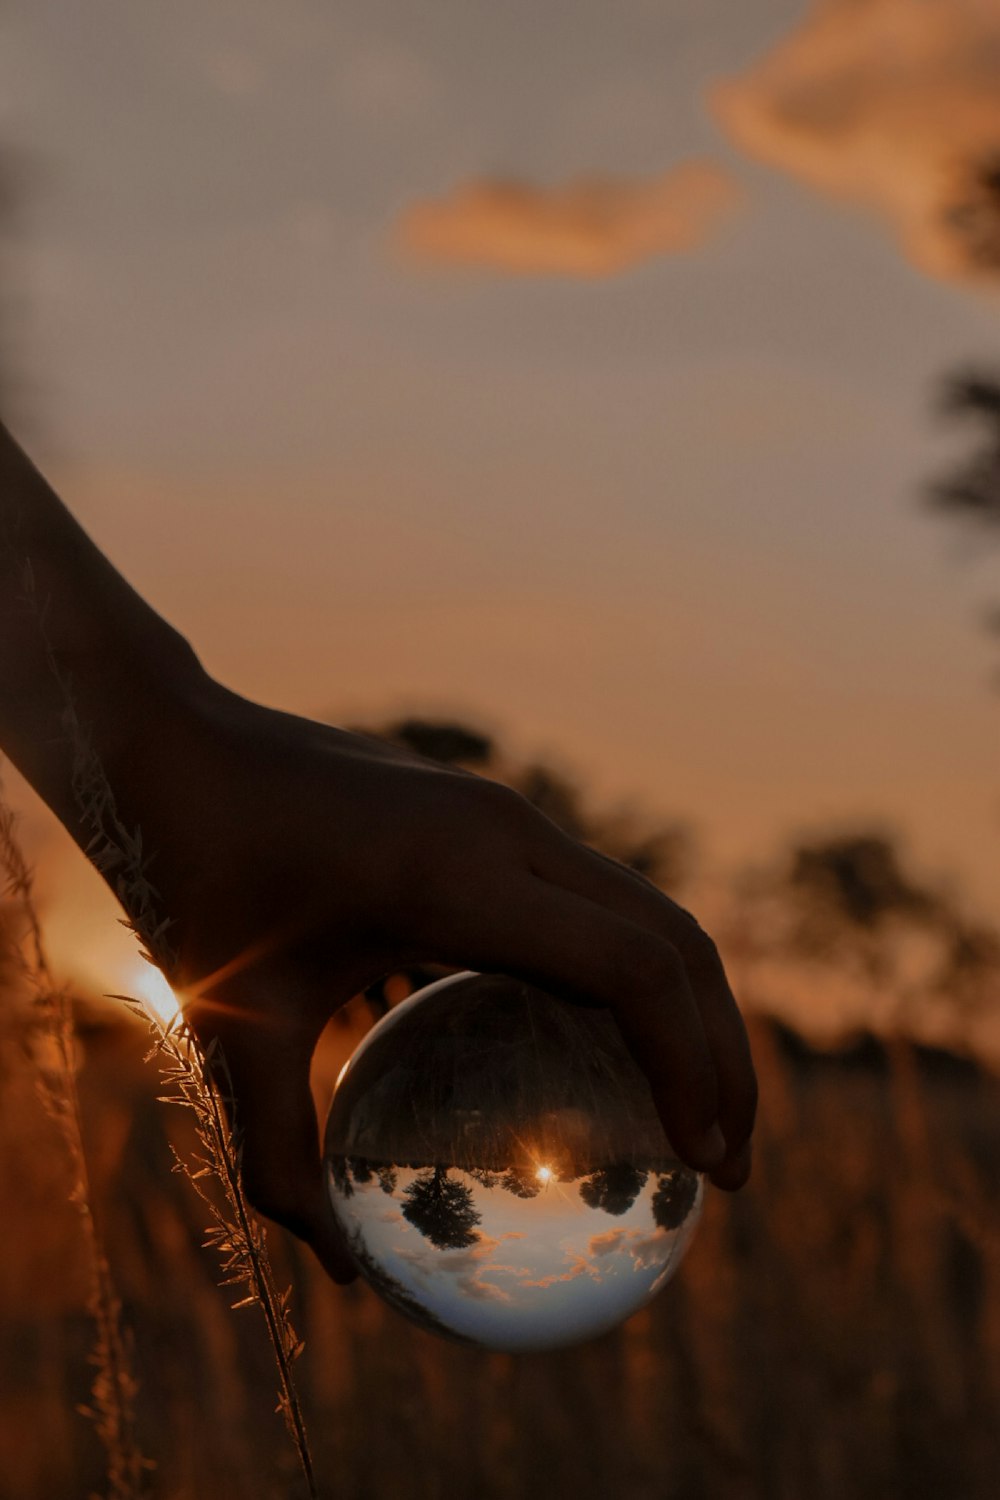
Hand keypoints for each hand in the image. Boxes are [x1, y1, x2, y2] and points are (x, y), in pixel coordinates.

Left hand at [111, 674, 756, 1281]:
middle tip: (728, 1161)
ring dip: (690, 1005)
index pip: (632, 968)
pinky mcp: (490, 814)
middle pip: (674, 937)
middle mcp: (507, 831)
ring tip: (695, 1111)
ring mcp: (504, 813)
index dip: (695, 1066)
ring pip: (646, 910)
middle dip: (723, 1048)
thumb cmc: (192, 878)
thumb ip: (280, 1152)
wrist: (171, 742)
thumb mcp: (230, 1026)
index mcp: (456, 878)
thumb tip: (333, 1270)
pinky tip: (605, 1047)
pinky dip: (632, 974)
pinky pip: (594, 897)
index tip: (706, 1165)